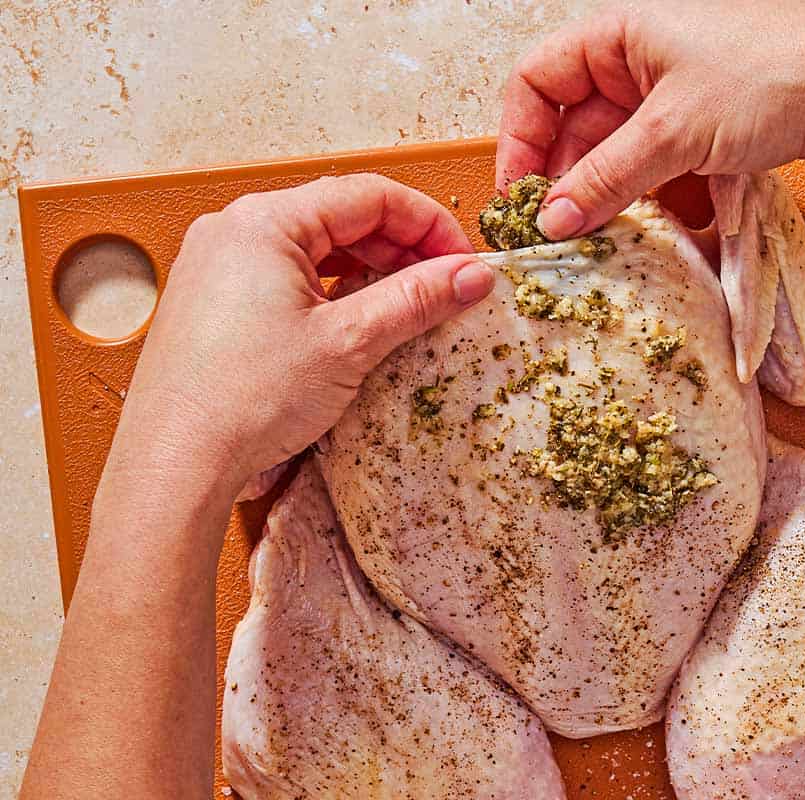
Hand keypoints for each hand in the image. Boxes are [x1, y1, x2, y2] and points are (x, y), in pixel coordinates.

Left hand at [114, 173, 493, 489]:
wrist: (177, 463)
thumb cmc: (244, 399)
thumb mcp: (349, 342)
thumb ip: (416, 299)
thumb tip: (470, 275)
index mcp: (264, 221)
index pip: (371, 196)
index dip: (430, 225)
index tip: (464, 262)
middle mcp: (236, 232)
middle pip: (344, 217)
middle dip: (404, 250)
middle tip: (446, 288)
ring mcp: (221, 266)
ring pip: (318, 249)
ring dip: (372, 272)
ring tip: (411, 309)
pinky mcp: (218, 303)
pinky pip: (290, 278)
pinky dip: (334, 293)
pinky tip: (361, 324)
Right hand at [496, 0, 804, 238]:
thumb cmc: (774, 74)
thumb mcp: (672, 131)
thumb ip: (606, 180)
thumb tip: (555, 219)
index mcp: (619, 34)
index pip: (538, 82)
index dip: (521, 139)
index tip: (522, 197)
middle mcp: (641, 60)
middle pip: (577, 125)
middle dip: (571, 180)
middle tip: (565, 234)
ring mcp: (677, 94)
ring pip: (620, 152)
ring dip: (615, 196)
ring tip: (612, 239)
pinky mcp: (708, 126)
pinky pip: (660, 165)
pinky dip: (656, 197)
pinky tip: (664, 226)